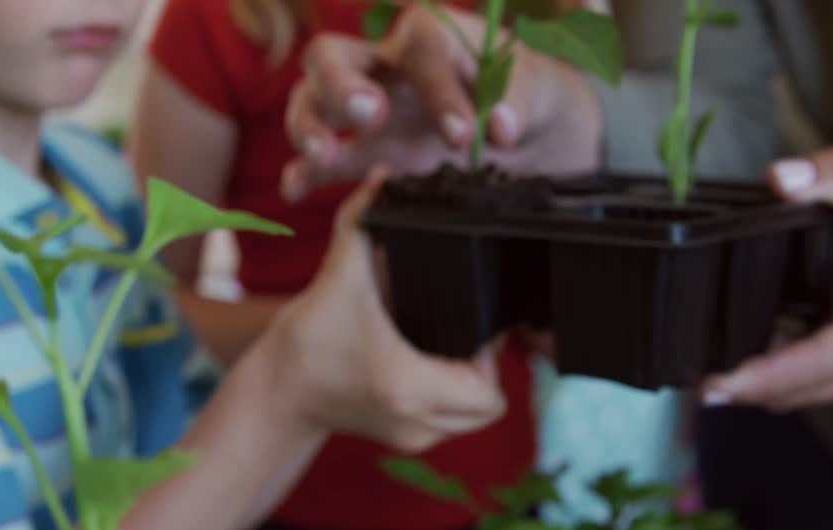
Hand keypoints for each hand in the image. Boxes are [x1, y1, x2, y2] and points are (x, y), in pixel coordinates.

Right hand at [272, 166, 506, 451]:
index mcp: (409, 386)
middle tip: (461, 331)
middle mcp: (416, 422)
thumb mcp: (338, 276)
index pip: (489, 388)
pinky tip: (429, 364)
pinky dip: (450, 399)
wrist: (274, 395)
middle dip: (484, 368)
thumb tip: (384, 177)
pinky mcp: (404, 440)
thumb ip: (361, 220)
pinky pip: (451, 424)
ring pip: (473, 419)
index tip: (466, 320)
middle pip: (489, 405)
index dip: (488, 352)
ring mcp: (411, 438)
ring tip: (446, 345)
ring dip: (469, 385)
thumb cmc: (305, 343)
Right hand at [281, 4, 602, 200]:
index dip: (437, 88)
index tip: (464, 133)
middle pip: (331, 55)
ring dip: (309, 125)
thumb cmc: (522, 96)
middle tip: (371, 115)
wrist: (518, 135)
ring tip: (323, 153)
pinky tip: (296, 189)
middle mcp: (383, 65)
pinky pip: (317, 159)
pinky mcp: (359, 152)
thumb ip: (519, 100)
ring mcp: (363, 109)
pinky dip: (302, 173)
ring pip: (310, 101)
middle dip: (341, 84)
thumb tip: (500, 126)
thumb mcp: (537, 90)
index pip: (418, 47)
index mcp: (429, 36)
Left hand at [703, 146, 832, 410]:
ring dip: (760, 388)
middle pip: (804, 388)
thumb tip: (781, 177)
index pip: (822, 360)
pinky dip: (779, 377)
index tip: (717, 386)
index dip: (766, 376)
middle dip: (748, 389)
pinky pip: (815, 384)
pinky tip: (745, 363)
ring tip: (708, 376)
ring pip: (807, 394)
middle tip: (693, 381)